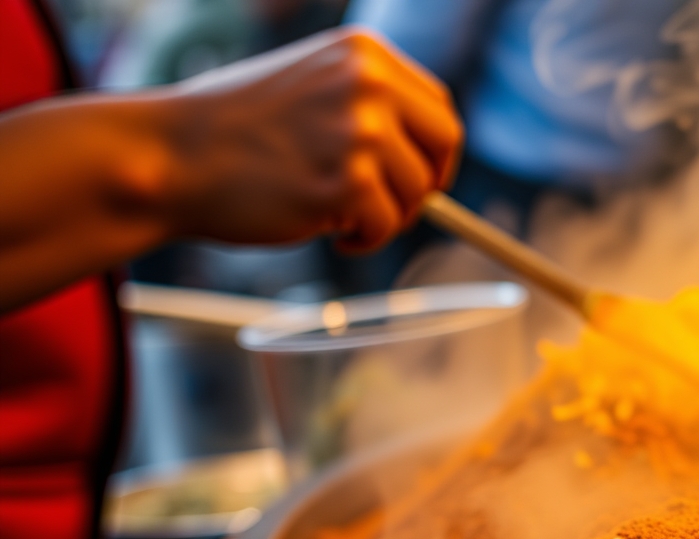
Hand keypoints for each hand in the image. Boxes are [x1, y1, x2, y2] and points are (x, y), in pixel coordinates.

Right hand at [164, 26, 460, 251]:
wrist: (169, 154)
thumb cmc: (231, 130)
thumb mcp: (310, 86)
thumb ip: (365, 105)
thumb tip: (422, 153)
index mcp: (363, 53)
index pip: (437, 106)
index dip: (434, 149)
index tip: (420, 173)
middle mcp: (368, 83)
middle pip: (445, 145)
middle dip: (426, 184)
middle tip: (392, 206)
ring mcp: (360, 130)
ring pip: (417, 193)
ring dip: (384, 216)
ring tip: (336, 213)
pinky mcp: (349, 181)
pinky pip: (386, 226)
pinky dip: (363, 240)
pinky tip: (326, 228)